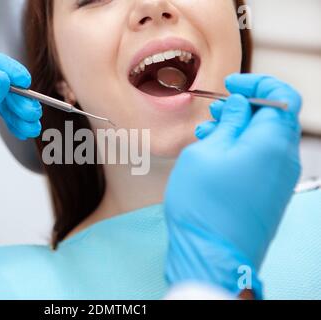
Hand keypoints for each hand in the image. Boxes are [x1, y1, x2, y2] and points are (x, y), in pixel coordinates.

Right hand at [164, 74, 301, 297]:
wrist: (212, 255)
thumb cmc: (203, 205)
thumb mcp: (206, 153)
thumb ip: (228, 123)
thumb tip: (240, 106)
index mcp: (272, 143)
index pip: (282, 96)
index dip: (258, 83)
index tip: (232, 83)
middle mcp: (284, 160)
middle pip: (273, 118)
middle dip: (243, 108)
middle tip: (214, 111)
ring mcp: (280, 179)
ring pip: (265, 140)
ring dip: (239, 130)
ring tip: (206, 135)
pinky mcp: (271, 194)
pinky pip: (262, 161)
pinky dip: (242, 150)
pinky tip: (215, 156)